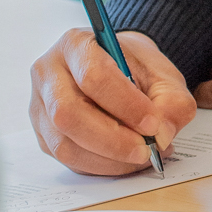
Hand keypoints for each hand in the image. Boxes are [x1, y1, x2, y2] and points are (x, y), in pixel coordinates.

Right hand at [29, 29, 195, 176]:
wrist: (118, 68)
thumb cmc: (135, 68)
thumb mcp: (162, 74)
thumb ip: (171, 100)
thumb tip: (162, 136)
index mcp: (75, 45)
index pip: (93, 76)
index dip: (125, 104)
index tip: (153, 124)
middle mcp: (49, 74)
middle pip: (68, 113)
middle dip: (112, 139)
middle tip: (146, 150)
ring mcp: (40, 106)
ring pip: (64, 143)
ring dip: (107, 158)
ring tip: (141, 156)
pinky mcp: (43, 134)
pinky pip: (66, 159)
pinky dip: (99, 166)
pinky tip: (124, 161)